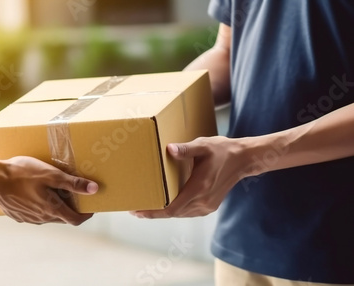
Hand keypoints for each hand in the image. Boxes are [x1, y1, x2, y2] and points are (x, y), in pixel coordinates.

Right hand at [0, 156, 98, 224]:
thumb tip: (94, 189)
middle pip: (63, 217)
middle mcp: (41, 218)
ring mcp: (29, 219)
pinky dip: (41, 205)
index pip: (76, 220)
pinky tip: (37, 192)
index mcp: (52, 209)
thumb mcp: (51, 174)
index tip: (91, 206)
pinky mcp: (18, 215)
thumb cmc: (22, 174)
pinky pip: (35, 213)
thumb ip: (73, 183)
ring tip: (55, 190)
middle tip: (75, 194)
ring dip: (55, 206)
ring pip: (48, 216)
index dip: (86, 214)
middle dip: (72, 208)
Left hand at [132, 136, 247, 217]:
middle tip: (134, 208)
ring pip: (180, 214)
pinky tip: (164, 204)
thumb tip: (169, 149)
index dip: (153, 212)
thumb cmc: (222, 150)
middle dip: (153, 212)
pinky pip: (187, 211)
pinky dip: (174, 209)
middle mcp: (203, 201)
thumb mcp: (203, 146)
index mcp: (199, 188)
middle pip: (173, 213)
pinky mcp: (209, 206)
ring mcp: (207, 206)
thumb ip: (186, 149)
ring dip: (163, 212)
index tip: (137, 211)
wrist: (244, 159)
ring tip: (145, 207)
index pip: (172, 208)